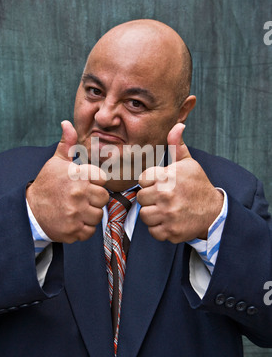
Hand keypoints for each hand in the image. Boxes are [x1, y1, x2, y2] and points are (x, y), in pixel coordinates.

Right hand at [26, 120, 108, 242]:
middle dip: (94, 199)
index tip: (84, 184)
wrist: (29, 211)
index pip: (103, 179)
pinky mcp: (73, 230)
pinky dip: (84, 228)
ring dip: (90, 214)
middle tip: (81, 198)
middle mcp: (78, 194)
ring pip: (98, 215)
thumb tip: (67, 123)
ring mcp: (76, 213)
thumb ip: (67, 143)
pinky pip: (90, 231)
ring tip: (76, 210)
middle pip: (103, 198)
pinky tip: (73, 220)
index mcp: (78, 175)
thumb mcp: (56, 162)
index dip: (95, 182)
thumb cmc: (46, 185)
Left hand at [137, 123, 223, 242]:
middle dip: (150, 198)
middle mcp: (166, 195)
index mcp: (167, 177)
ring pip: (144, 215)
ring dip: (153, 214)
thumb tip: (178, 124)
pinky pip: (153, 231)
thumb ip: (176, 145)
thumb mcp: (188, 163)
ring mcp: (168, 215)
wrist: (214, 212)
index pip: (142, 180)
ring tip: (166, 209)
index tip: (161, 184)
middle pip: (141, 198)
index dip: (150, 182)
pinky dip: (159, 228)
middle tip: (164, 198)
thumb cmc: (197, 185)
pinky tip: (169, 221)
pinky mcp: (170, 232)